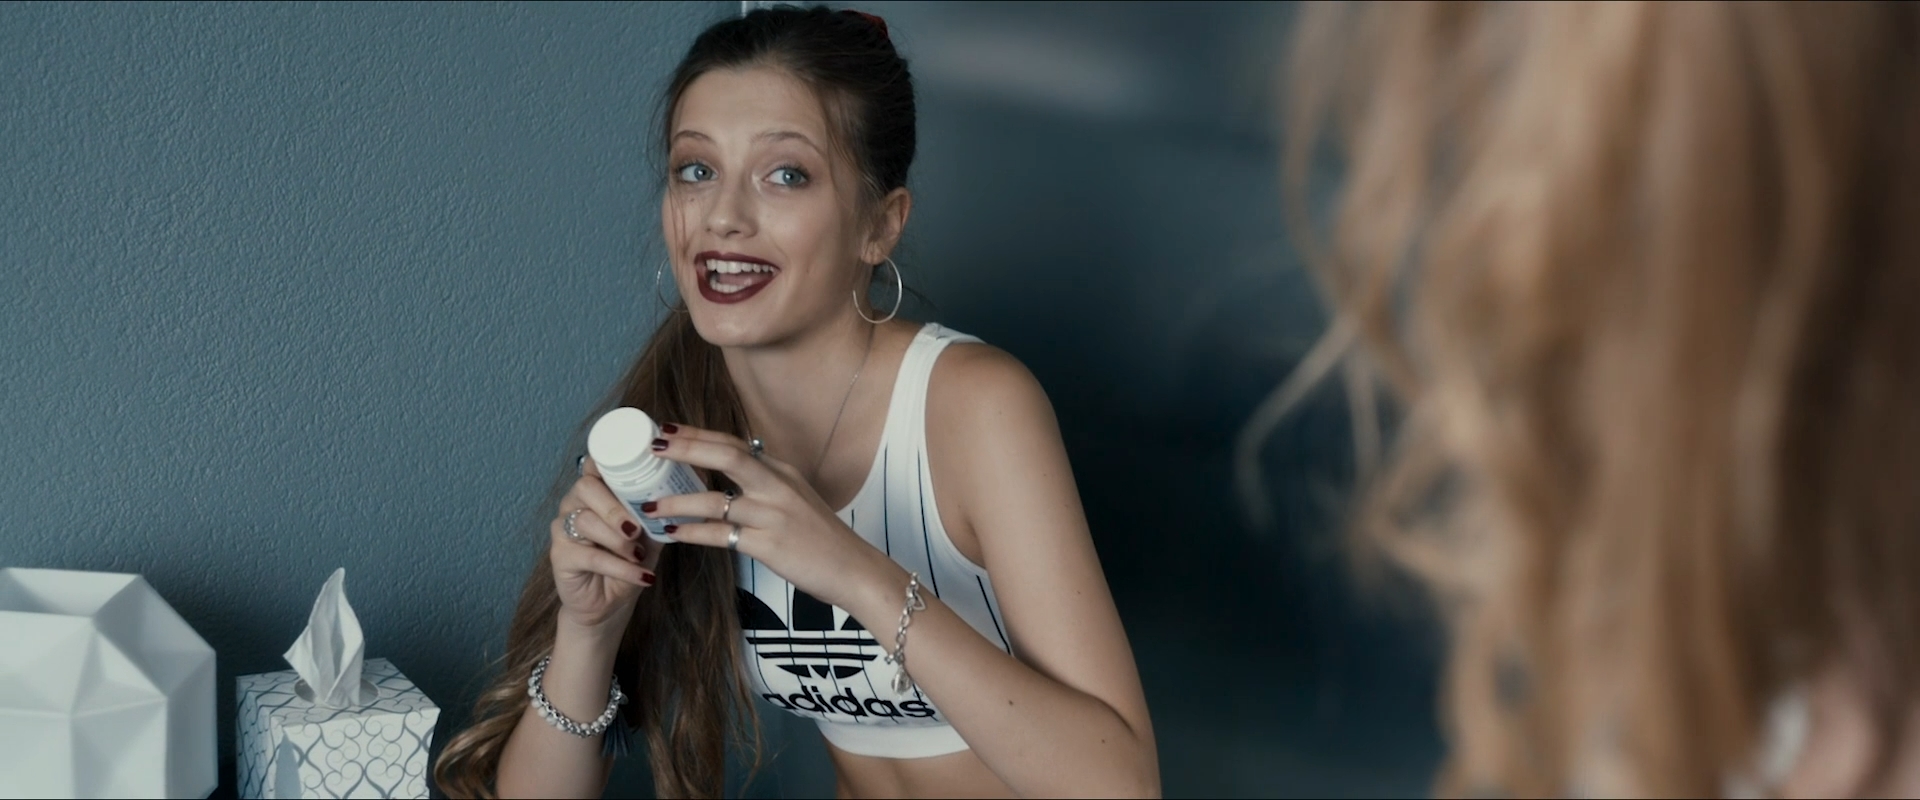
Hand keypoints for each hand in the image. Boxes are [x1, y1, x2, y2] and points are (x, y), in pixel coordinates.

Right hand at [547, 458, 659, 633]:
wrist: (612, 602)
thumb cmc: (631, 559)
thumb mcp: (653, 532)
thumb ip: (661, 509)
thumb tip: (687, 485)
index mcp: (596, 490)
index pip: (596, 463)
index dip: (612, 462)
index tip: (640, 469)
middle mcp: (574, 503)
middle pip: (586, 487)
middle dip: (616, 506)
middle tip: (637, 528)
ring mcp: (562, 528)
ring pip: (585, 520)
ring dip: (618, 539)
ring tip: (639, 554)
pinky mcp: (560, 556)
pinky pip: (590, 556)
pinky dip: (620, 567)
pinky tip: (641, 576)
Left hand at [644, 424, 891, 609]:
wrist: (854, 570)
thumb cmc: (822, 538)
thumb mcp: (797, 499)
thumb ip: (766, 485)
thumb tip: (733, 473)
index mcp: (781, 471)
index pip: (733, 443)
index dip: (697, 435)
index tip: (666, 430)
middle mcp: (777, 485)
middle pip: (725, 454)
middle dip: (685, 448)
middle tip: (651, 447)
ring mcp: (773, 514)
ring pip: (714, 499)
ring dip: (676, 502)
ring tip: (648, 505)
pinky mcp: (768, 544)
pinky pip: (719, 535)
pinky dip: (692, 533)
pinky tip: (672, 534)